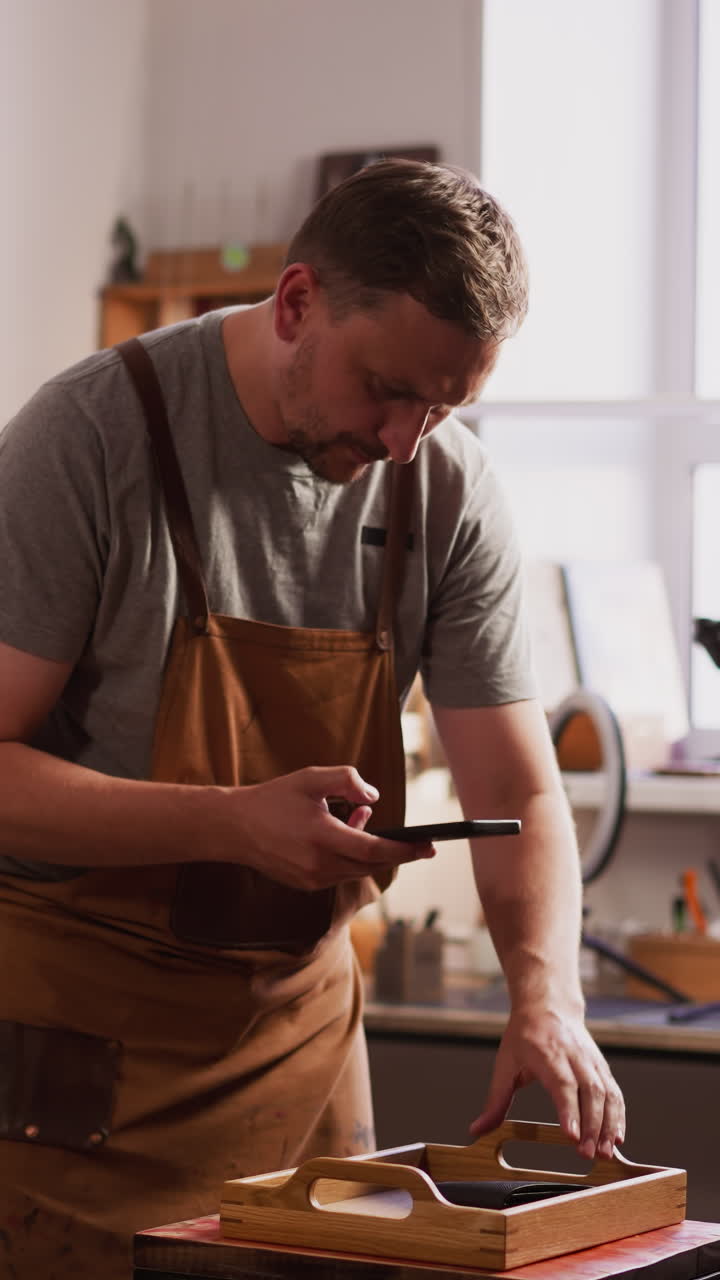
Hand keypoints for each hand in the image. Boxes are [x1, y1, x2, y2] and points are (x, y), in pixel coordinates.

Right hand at [219, 764, 434, 889]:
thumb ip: (346, 780)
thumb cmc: (273, 799)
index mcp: (322, 838)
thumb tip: (374, 797)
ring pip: (357, 869)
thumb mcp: (310, 778)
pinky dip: (352, 857)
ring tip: (364, 821)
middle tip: (421, 844)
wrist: (233, 827)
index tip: (429, 846)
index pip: (374, 849)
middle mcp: (318, 865)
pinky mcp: (305, 884)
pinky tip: (347, 832)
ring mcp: (311, 879)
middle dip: (397, 853)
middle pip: (371, 864)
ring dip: (370, 850)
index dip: (405, 850)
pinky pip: (340, 873)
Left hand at [468, 1005, 624, 1159]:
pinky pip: (615, 1092)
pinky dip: (619, 1116)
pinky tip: (617, 1137)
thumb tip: (477, 1129)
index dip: (569, 1110)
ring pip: (607, 1093)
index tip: (571, 1135)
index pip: (562, 1084)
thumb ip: (495, 1101)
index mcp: (547, 1054)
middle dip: (591, 1126)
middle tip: (587, 1154)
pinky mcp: (602, 1067)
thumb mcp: (505, 1064)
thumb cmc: (526, 1035)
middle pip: (589, 1092)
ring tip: (604, 1152)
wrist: (549, 1005)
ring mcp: (591, 1061)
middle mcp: (574, 1057)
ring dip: (608, 1125)